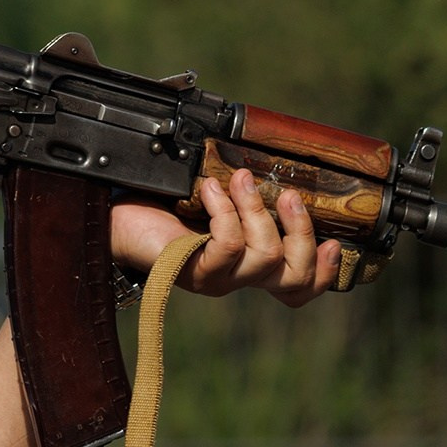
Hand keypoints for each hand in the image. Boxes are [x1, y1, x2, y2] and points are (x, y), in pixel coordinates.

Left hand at [110, 168, 338, 307]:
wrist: (114, 218)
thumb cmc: (163, 204)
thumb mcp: (217, 194)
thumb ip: (248, 188)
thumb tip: (274, 159)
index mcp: (249, 263)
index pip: (297, 287)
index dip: (322, 272)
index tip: (332, 241)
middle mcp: (237, 277)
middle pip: (291, 279)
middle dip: (301, 233)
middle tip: (289, 197)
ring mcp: (215, 278)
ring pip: (264, 256)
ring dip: (256, 209)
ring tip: (235, 178)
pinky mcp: (192, 272)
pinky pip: (227, 246)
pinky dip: (224, 211)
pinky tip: (209, 190)